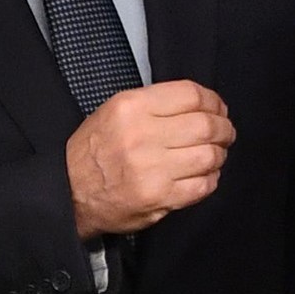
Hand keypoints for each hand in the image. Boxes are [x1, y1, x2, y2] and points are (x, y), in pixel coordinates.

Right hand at [67, 80, 234, 237]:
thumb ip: (156, 104)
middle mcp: (142, 136)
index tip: (218, 109)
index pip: (191, 95)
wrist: (69, 191)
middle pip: (206, 125)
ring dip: (219, 155)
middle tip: (225, 133)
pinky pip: (202, 186)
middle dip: (224, 129)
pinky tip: (203, 175)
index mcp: (132, 108)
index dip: (214, 101)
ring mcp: (152, 169)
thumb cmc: (94, 151)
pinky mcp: (159, 198)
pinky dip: (210, 179)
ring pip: (209, 156)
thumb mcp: (115, 111)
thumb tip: (203, 106)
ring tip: (214, 154)